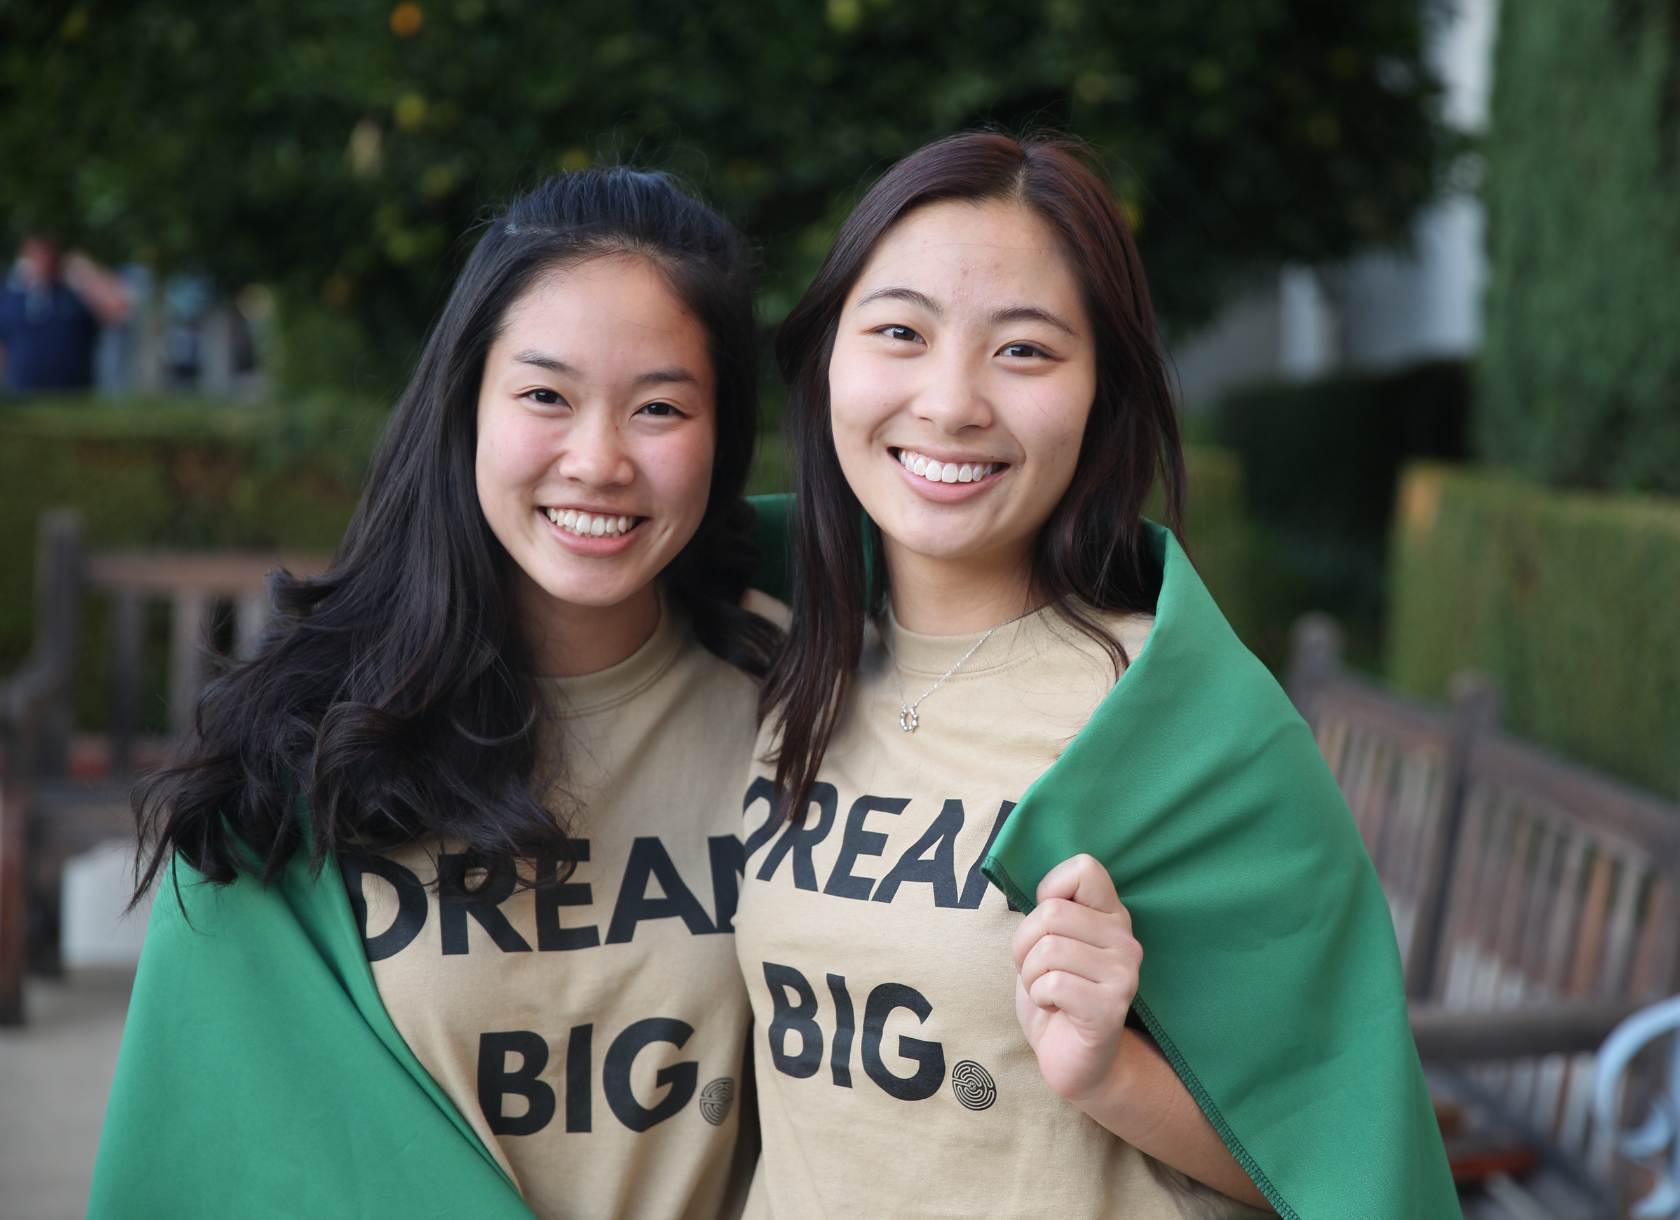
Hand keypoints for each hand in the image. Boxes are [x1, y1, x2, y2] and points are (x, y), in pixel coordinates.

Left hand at [1010, 853, 1142, 1106]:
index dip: (1051, 890)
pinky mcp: (1111, 1006)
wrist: (1074, 1059)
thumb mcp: (1047, 944)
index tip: (1046, 926)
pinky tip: (1056, 1008)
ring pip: (1048, 950)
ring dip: (1030, 976)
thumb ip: (1052, 913)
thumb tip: (1044, 895)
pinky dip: (1040, 997)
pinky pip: (1053, 983)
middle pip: (1050, 914)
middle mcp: (1125, 939)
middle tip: (1036, 971)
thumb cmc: (1056, 996)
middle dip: (1024, 945)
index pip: (1085, 868)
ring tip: (1046, 992)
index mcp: (1111, 916)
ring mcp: (1123, 973)